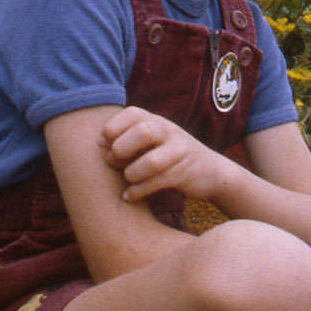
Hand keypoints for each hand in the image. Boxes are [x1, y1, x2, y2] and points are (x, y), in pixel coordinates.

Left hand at [99, 106, 225, 202]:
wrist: (210, 170)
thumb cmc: (170, 155)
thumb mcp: (155, 140)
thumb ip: (130, 138)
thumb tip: (100, 146)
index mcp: (157, 122)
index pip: (133, 114)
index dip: (113, 127)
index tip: (102, 144)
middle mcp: (169, 132)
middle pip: (141, 133)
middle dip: (121, 149)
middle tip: (114, 161)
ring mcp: (179, 152)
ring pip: (151, 162)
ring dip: (132, 174)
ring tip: (127, 179)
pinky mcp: (184, 173)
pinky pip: (158, 183)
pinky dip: (138, 191)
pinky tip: (128, 196)